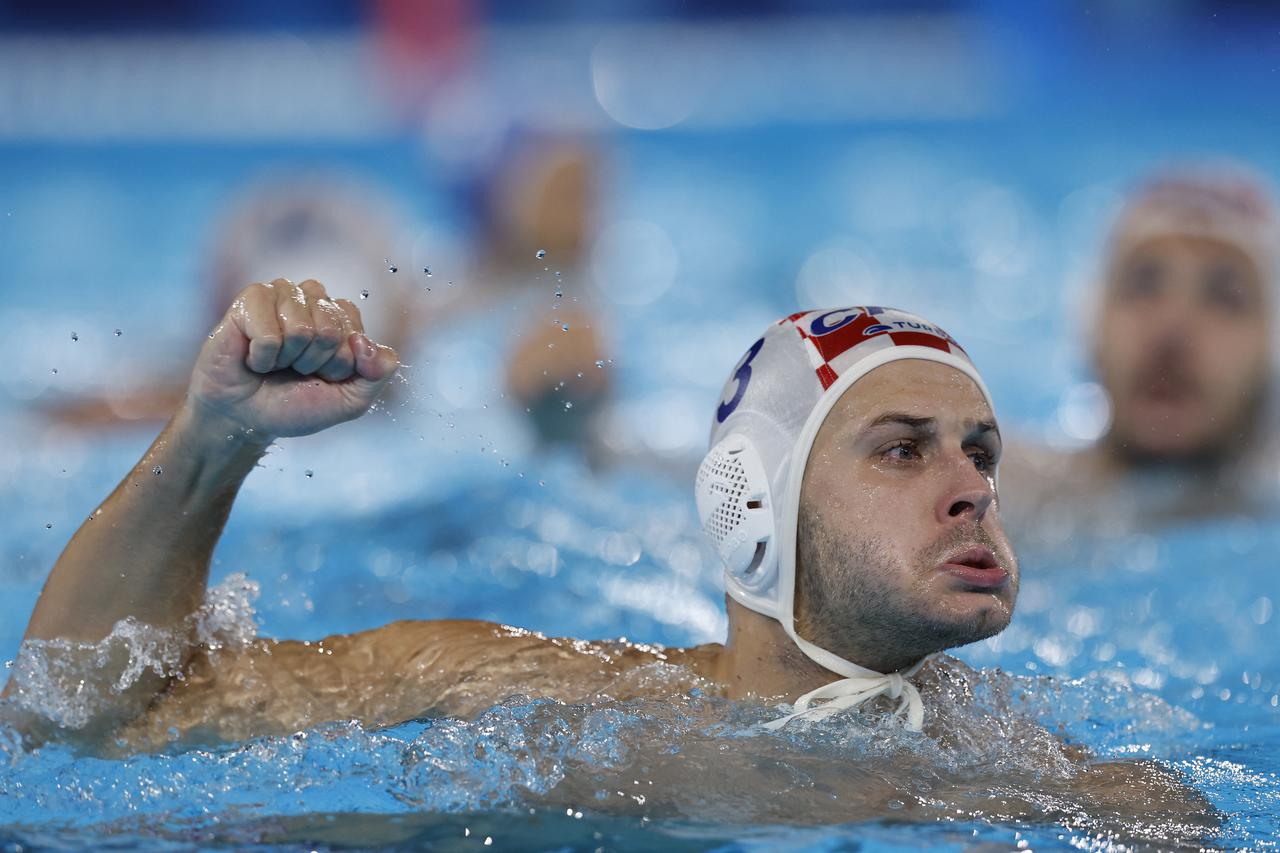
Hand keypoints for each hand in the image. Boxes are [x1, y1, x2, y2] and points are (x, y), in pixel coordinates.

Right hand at [186, 279, 399, 439]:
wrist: (246, 418)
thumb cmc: (295, 404)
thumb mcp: (351, 400)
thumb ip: (378, 373)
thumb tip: (367, 343)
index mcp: (339, 316)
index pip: (356, 333)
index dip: (341, 365)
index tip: (322, 375)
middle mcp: (312, 299)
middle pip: (332, 331)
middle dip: (314, 363)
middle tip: (293, 370)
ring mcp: (282, 294)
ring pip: (302, 330)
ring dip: (287, 360)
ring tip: (273, 363)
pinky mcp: (251, 299)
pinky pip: (270, 335)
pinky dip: (262, 359)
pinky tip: (253, 358)